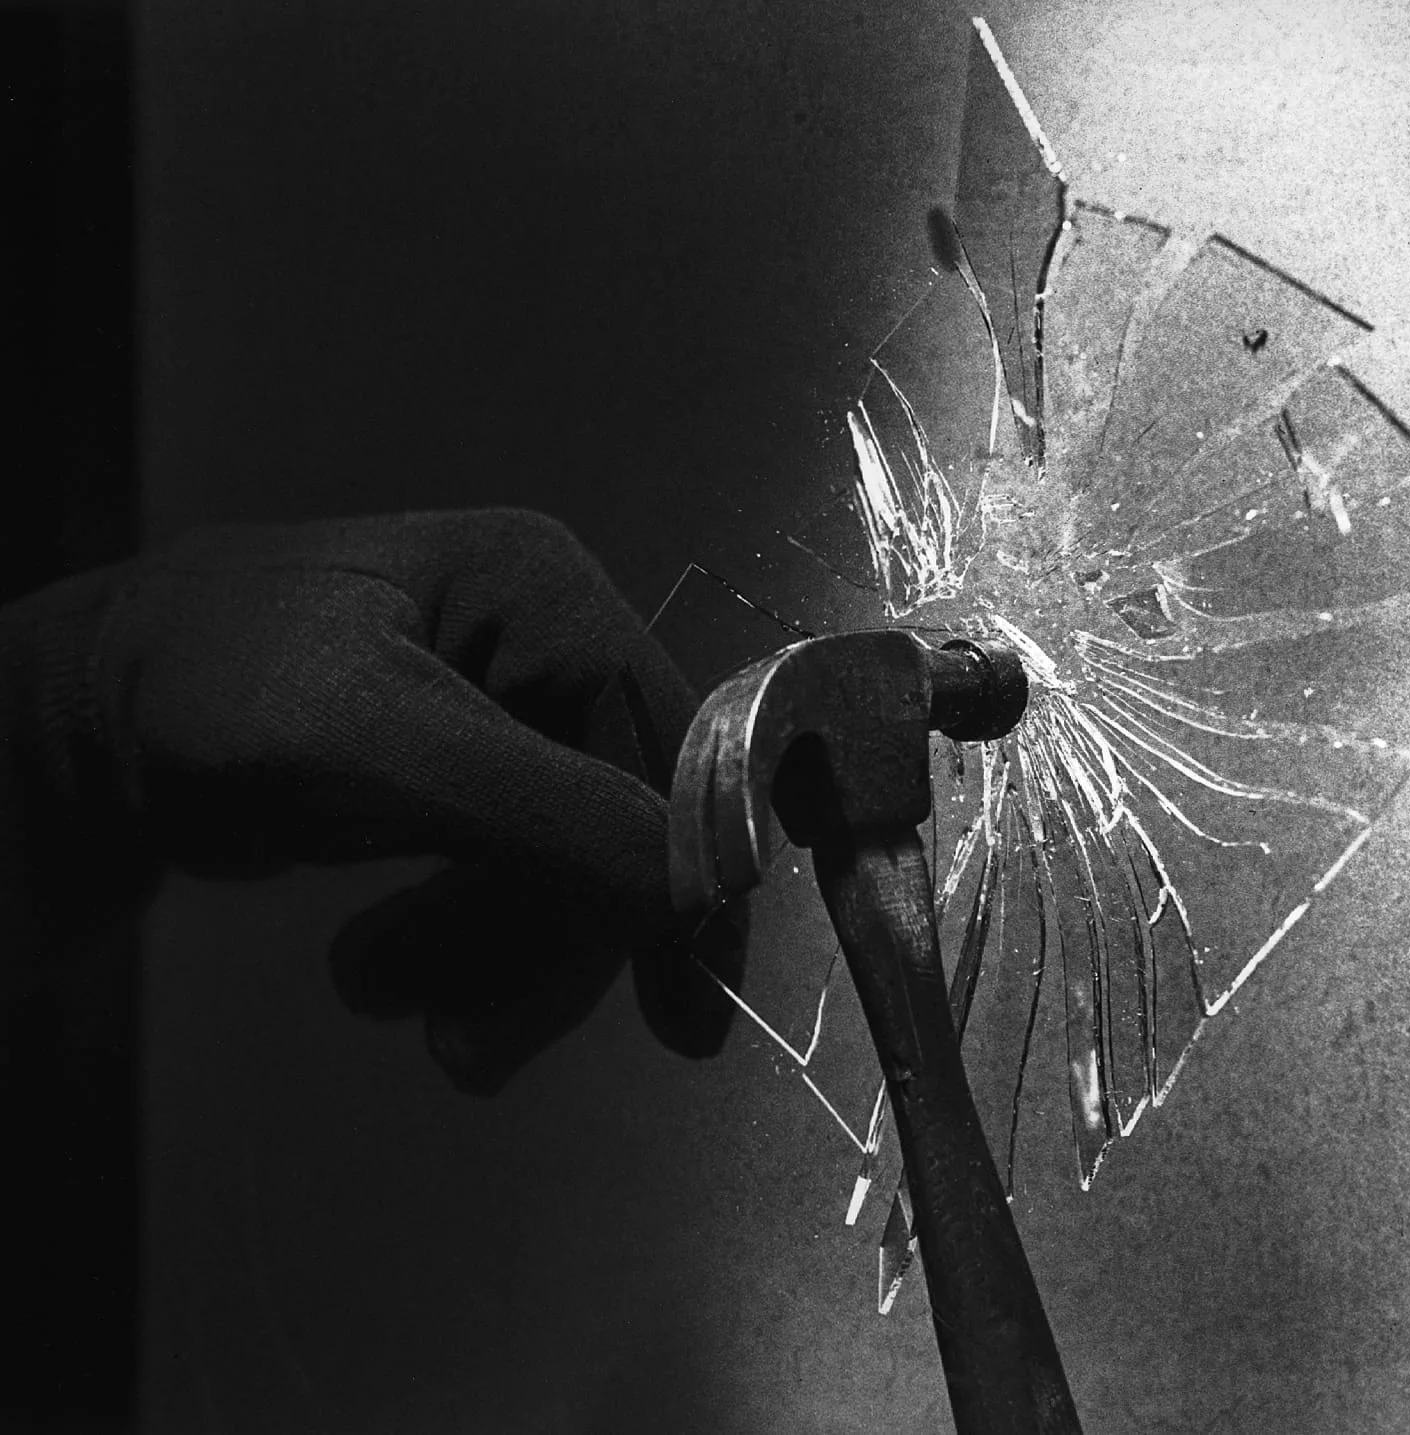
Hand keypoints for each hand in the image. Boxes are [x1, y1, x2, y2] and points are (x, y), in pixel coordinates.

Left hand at [4, 508, 741, 1090]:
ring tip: (379, 993)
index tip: (684, 1004)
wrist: (83, 728)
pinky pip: (516, 895)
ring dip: (492, 964)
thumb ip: (538, 807)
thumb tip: (692, 892)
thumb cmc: (207, 690)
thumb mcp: (371, 738)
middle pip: (626, 828)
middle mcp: (547, 652)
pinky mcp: (471, 792)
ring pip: (573, 878)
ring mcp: (511, 726)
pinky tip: (385, 977)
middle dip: (550, 947)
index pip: (675, 747)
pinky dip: (466, 956)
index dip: (684, 874)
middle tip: (466, 1049)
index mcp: (547, 597)